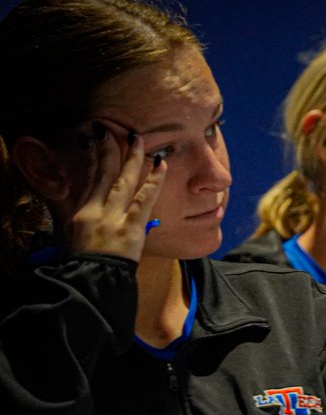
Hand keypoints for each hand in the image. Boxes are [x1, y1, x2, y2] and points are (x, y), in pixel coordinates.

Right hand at [64, 121, 165, 261]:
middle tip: (115, 131)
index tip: (95, 142)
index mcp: (81, 214)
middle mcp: (94, 211)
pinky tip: (161, 165)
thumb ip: (84, 222)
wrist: (91, 283)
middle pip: (103, 174)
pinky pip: (145, 199)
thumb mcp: (76, 240)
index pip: (89, 179)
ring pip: (122, 181)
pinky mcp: (130, 228)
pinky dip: (154, 180)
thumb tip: (92, 211)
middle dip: (110, 150)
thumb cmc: (86, 267)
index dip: (94, 159)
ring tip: (139, 139)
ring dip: (132, 158)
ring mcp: (112, 218)